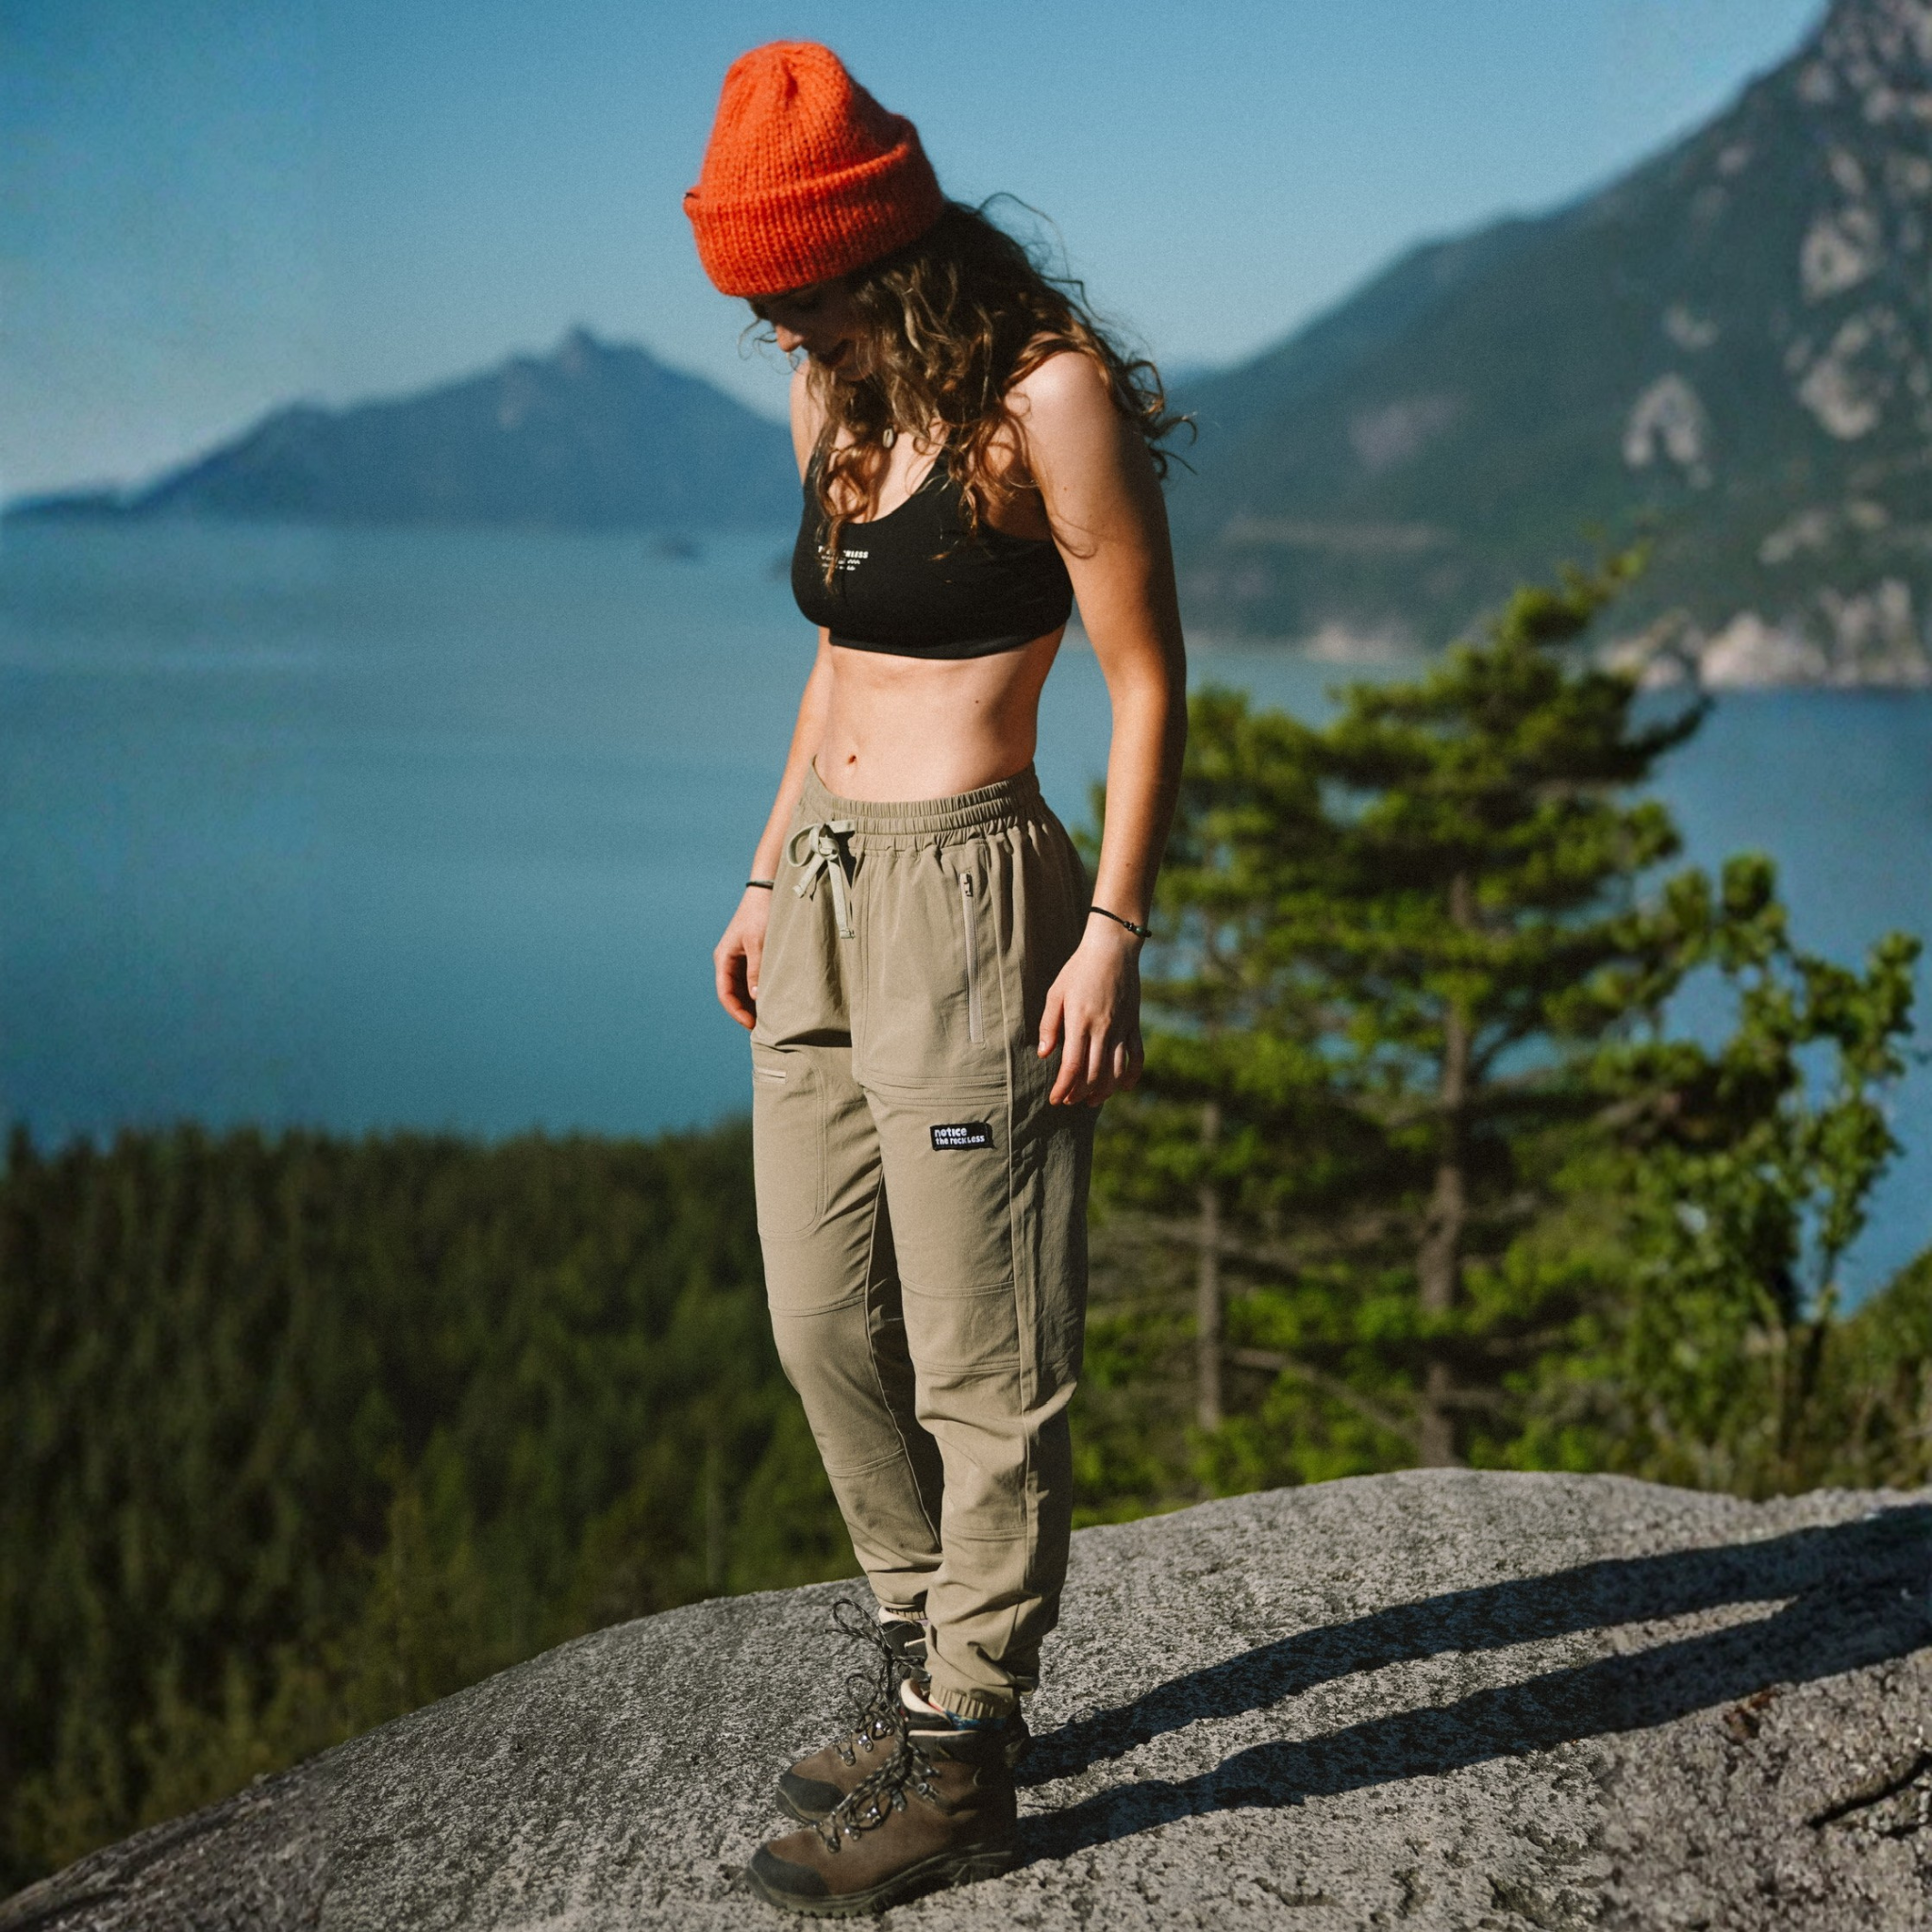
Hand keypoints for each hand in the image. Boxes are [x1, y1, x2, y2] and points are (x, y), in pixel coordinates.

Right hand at [713, 888, 771, 1029]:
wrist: (767, 892)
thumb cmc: (760, 915)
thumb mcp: (758, 944)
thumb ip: (756, 971)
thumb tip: (756, 998)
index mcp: (723, 958)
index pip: (725, 993)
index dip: (736, 1011)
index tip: (751, 1025)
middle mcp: (728, 961)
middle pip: (733, 994)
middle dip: (745, 1011)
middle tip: (763, 1028)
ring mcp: (739, 960)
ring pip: (743, 989)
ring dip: (752, 1003)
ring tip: (769, 1018)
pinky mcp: (751, 957)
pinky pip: (752, 980)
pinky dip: (759, 992)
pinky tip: (772, 1001)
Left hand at [1038, 919, 1144, 1105]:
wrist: (1112, 949)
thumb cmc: (1079, 969)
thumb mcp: (1056, 993)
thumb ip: (1049, 1026)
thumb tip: (1044, 1055)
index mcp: (1080, 1021)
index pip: (1072, 1066)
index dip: (1063, 1088)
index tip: (1056, 1099)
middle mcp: (1103, 1029)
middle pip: (1094, 1075)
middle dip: (1080, 1094)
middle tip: (1070, 1100)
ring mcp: (1122, 1028)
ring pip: (1116, 1071)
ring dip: (1104, 1091)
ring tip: (1092, 1099)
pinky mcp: (1134, 1024)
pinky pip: (1137, 1056)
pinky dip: (1132, 1076)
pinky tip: (1123, 1087)